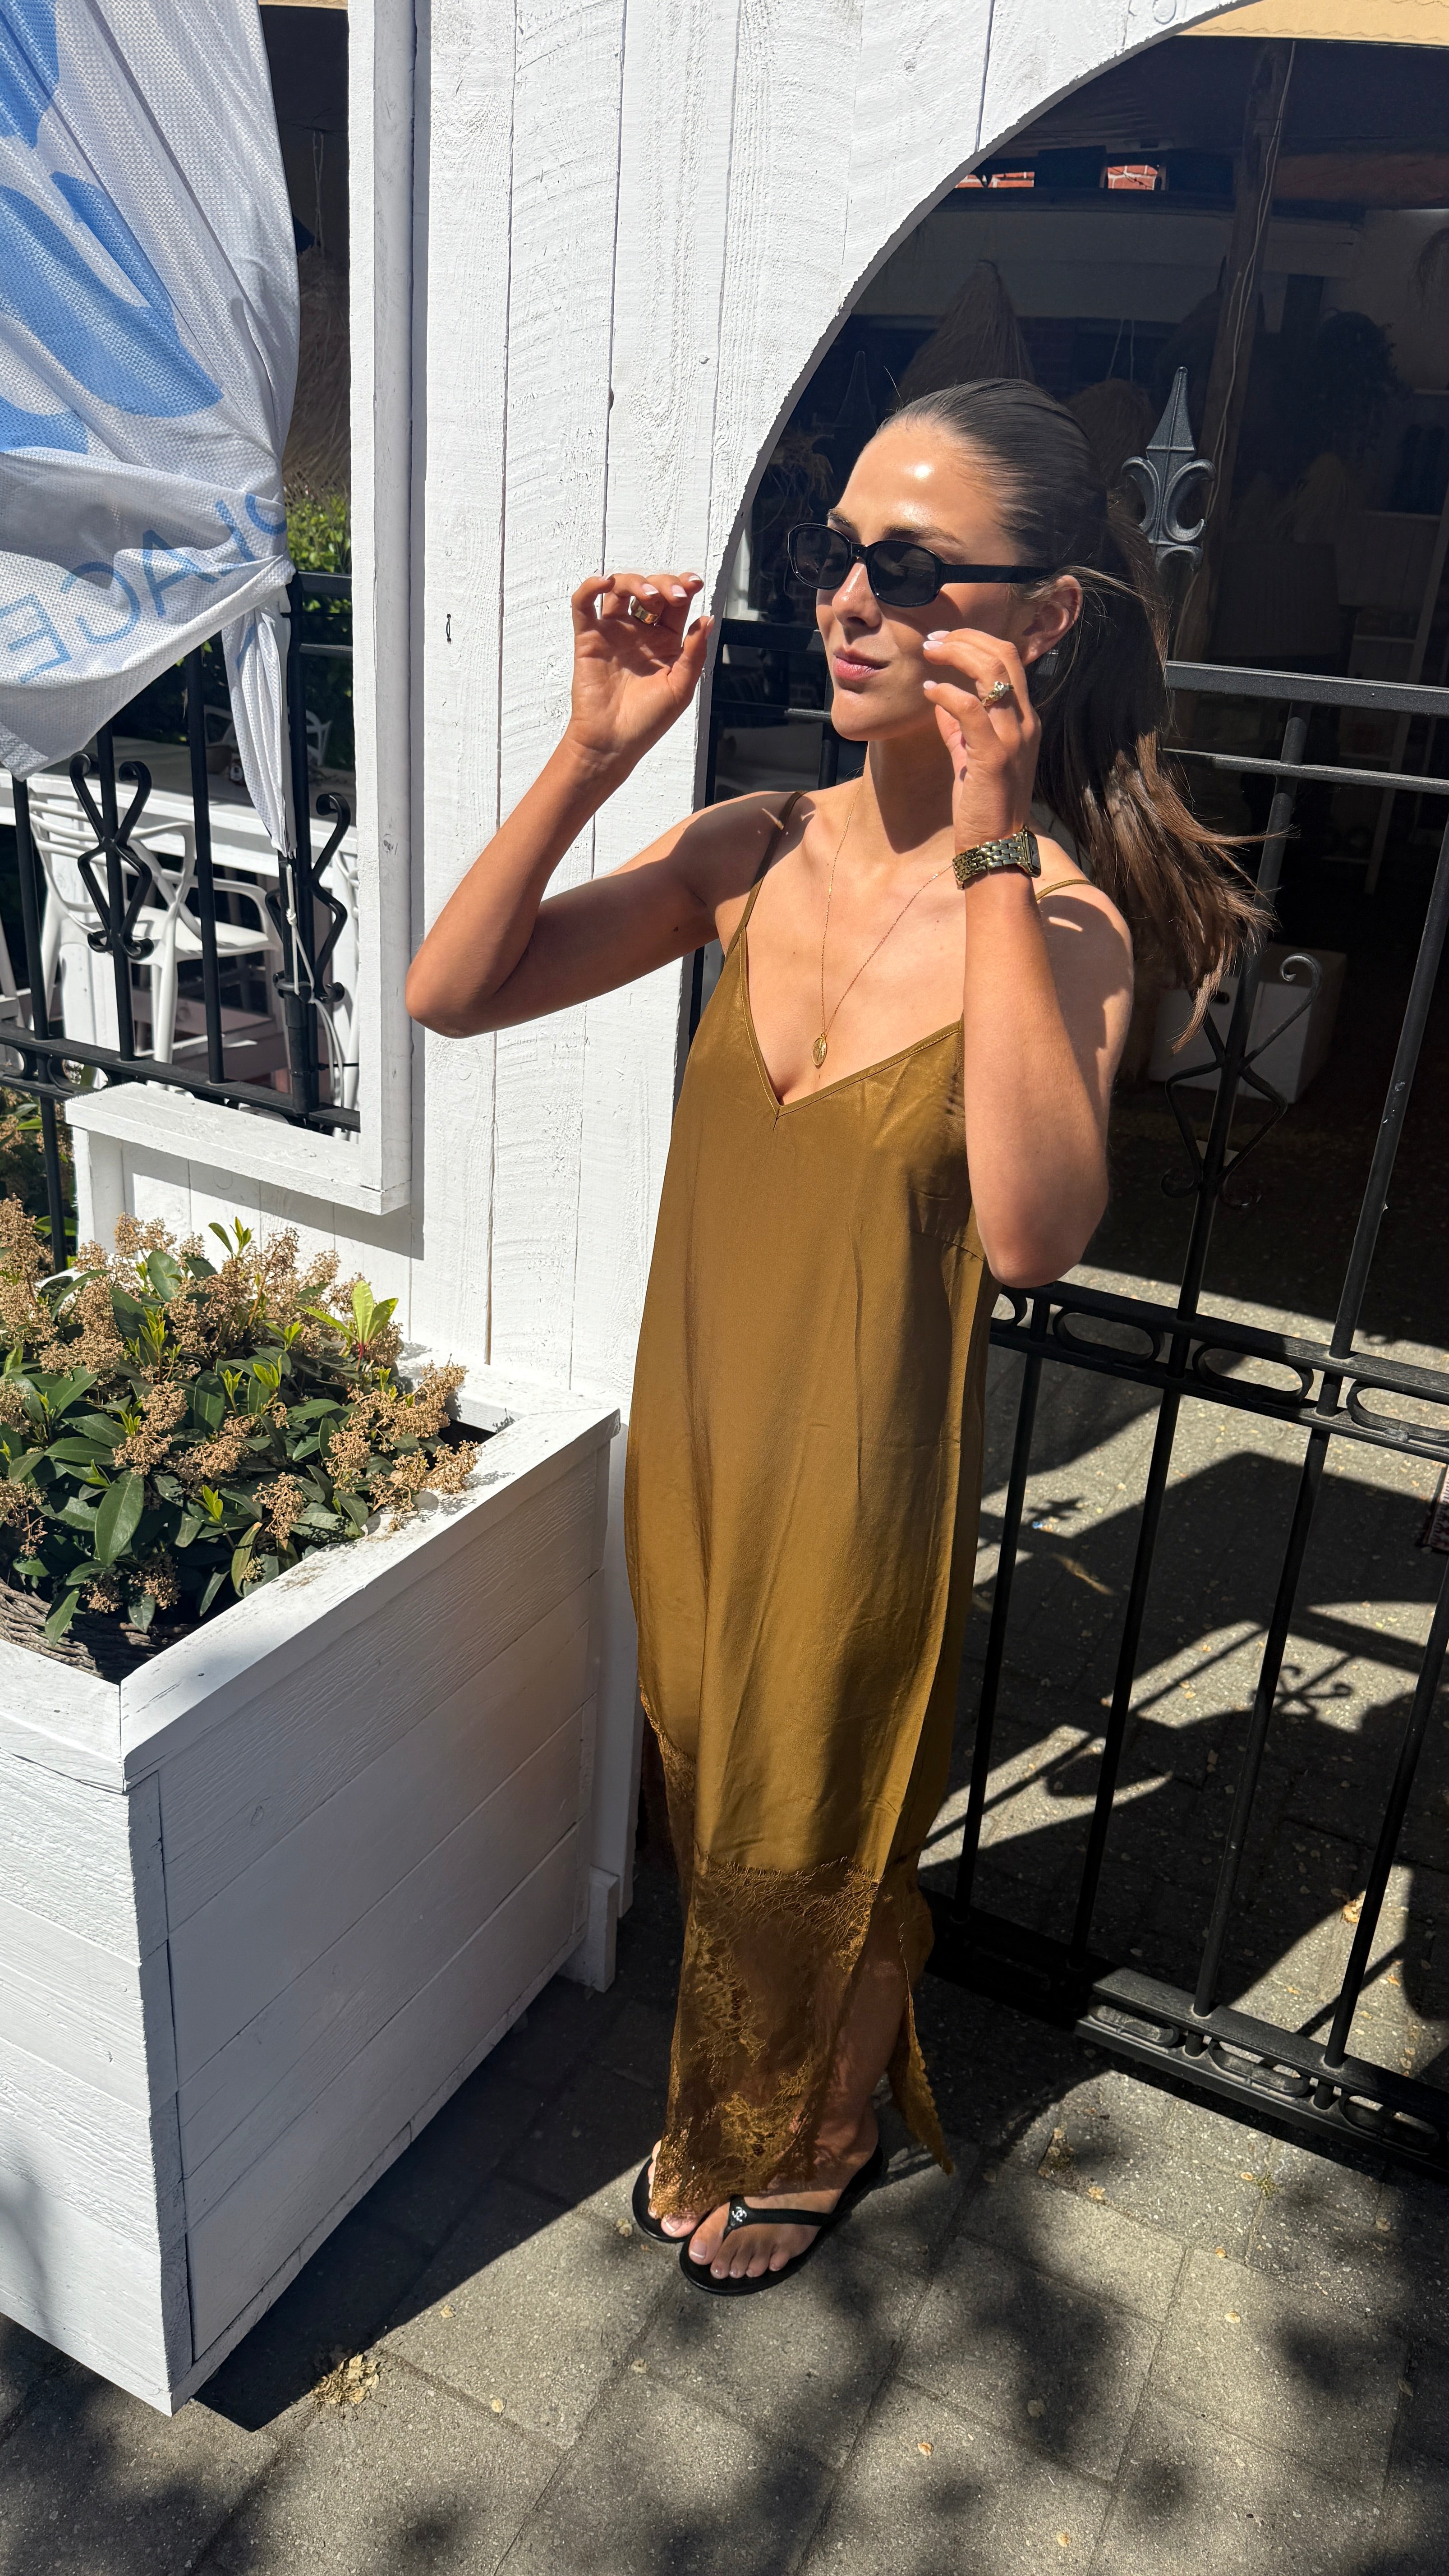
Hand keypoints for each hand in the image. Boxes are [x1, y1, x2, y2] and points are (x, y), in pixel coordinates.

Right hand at [565, 571, 711, 771]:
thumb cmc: (647, 721)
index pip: (675, 604)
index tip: (694, 583)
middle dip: (664, 584)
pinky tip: (603, 582)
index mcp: (665, 643)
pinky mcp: (588, 638)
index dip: (684, 586)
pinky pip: (583, 605)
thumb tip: (708, 619)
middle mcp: (639, 633)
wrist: (613, 742)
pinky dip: (590, 587)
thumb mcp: (680, 688)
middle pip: (649, 590)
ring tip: (647, 598)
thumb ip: (694, 653)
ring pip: (619, 589)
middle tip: (673, 598)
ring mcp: (613, 633)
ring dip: (634, 582)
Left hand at [921, 629, 1039, 853]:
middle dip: (965, 638)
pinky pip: (970, 708)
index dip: (976, 640)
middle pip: (1003, 655)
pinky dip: (946, 693)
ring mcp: (1014, 737)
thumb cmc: (982, 803)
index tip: (944, 639)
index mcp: (1023, 719)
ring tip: (929, 653)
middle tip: (933, 640)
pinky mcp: (995, 755)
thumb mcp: (971, 756)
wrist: (995, 845)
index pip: (1009, 659)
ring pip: (991, 672)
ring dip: (956, 654)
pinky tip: (928, 691)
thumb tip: (940, 697)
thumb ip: (959, 726)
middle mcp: (1025, 722)